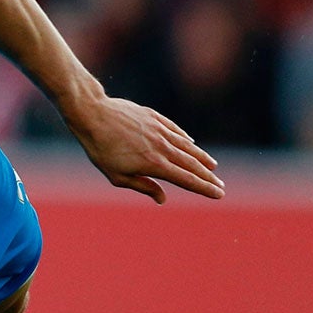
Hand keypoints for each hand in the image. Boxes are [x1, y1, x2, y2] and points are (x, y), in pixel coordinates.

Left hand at [66, 93, 222, 203]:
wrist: (92, 113)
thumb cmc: (100, 148)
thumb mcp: (116, 175)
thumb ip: (142, 186)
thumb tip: (162, 198)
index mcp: (154, 164)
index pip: (186, 179)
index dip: (204, 188)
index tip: (218, 194)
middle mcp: (162, 146)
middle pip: (191, 164)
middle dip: (207, 177)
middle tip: (220, 186)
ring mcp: (159, 130)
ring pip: (186, 146)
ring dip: (201, 157)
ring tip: (212, 166)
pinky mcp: (153, 117)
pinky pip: (175, 130)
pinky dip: (185, 138)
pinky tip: (192, 143)